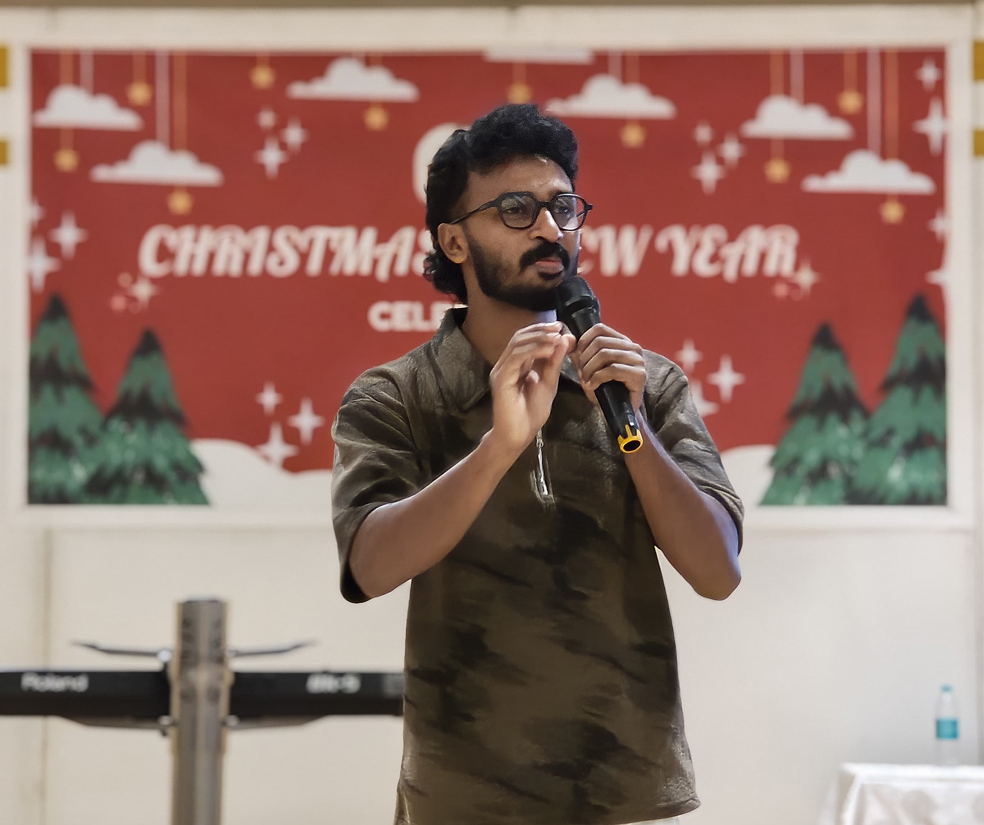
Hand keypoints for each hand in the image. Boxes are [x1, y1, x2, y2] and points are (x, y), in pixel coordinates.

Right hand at [488, 322, 574, 456]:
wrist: (519, 435)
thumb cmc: (531, 413)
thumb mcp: (549, 383)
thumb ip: (554, 362)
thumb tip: (565, 339)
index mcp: (516, 364)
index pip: (526, 339)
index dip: (542, 330)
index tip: (560, 327)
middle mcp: (506, 364)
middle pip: (520, 336)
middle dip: (540, 330)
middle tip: (558, 328)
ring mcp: (502, 370)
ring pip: (517, 343)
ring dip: (538, 338)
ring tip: (556, 337)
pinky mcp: (501, 379)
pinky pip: (516, 357)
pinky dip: (533, 350)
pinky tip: (548, 350)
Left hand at [570, 324, 646, 412]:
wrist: (619, 411)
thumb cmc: (605, 389)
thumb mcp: (589, 367)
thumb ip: (581, 353)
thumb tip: (568, 338)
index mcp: (622, 341)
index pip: (599, 329)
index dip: (584, 341)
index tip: (577, 357)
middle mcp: (633, 347)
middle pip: (600, 342)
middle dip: (584, 358)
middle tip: (580, 373)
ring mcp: (638, 360)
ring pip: (605, 354)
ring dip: (589, 369)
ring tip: (585, 380)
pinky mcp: (639, 374)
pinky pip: (612, 369)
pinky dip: (597, 378)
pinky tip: (592, 386)